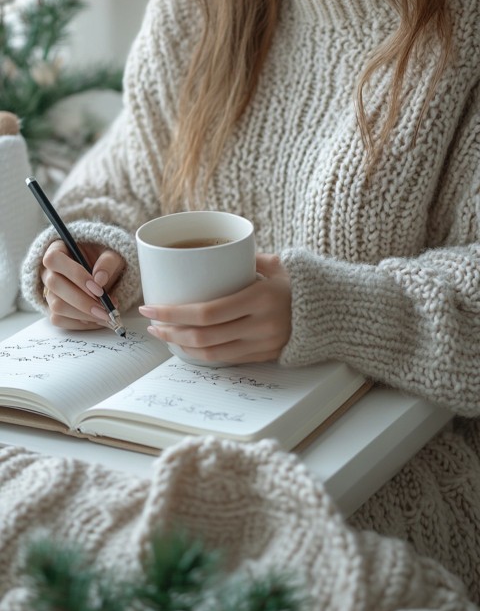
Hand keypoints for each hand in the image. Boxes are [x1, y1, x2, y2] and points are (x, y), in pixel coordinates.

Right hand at [41, 240, 124, 330]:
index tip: (98, 289)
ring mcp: (49, 291)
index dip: (75, 274)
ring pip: (56, 306)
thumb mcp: (113, 254)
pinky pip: (60, 320)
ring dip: (83, 314)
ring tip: (106, 314)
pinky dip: (80, 323)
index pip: (54, 259)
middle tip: (106, 309)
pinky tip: (97, 320)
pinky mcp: (53, 309)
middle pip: (54, 285)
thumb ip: (108, 262)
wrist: (104, 276)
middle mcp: (48, 270)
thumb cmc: (105, 260)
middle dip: (82, 300)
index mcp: (58, 249)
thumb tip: (100, 279)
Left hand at [138, 253, 291, 363]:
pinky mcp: (265, 356)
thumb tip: (207, 251)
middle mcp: (261, 325)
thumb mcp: (276, 264)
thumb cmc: (300, 282)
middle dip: (170, 331)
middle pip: (203, 336)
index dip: (173, 313)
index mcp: (260, 298)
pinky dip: (201, 354)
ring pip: (211, 353)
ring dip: (181, 345)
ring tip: (164, 334)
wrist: (334, 311)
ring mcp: (263, 345)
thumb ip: (244, 258)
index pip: (206, 312)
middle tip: (151, 323)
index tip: (150, 307)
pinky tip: (187, 344)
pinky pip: (226, 359)